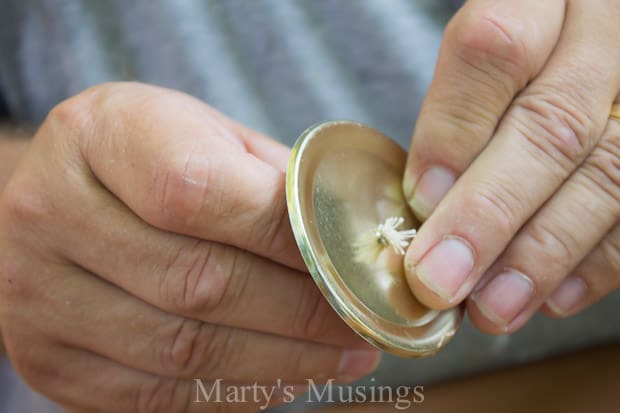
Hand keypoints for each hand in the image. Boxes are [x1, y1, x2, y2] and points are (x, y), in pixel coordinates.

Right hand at [0, 82, 379, 411]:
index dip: (290, 236)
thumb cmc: (152, 157)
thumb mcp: (210, 136)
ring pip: (183, 350)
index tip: (357, 263)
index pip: (200, 191)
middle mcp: (49, 213)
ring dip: (283, 361)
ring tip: (345, 354)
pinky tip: (288, 373)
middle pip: (198, 282)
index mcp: (96, 135)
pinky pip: (157, 394)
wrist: (63, 197)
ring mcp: (37, 295)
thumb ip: (275, 181)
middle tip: (369, 320)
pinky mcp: (50, 359)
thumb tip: (357, 238)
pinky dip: (237, 390)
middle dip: (304, 312)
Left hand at [403, 0, 619, 333]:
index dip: (455, 130)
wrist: (590, 43)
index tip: (421, 198)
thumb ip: (462, 112)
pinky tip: (552, 297)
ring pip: (609, 173)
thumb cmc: (520, 61)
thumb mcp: (490, 53)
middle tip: (439, 280)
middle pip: (552, 124)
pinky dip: (599, 262)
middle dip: (490, 213)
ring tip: (491, 306)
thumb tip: (428, 203)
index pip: (496, 49)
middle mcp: (608, 30)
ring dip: (542, 252)